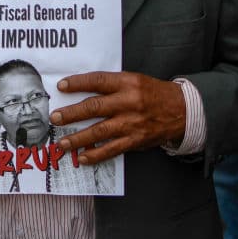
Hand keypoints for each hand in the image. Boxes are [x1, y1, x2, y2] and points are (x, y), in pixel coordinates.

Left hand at [49, 72, 185, 164]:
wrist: (182, 110)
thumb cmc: (152, 93)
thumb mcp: (133, 80)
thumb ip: (110, 85)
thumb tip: (80, 91)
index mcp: (127, 83)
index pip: (98, 81)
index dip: (78, 83)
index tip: (61, 86)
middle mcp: (128, 102)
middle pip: (95, 107)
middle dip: (72, 114)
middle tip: (55, 118)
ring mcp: (132, 123)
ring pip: (100, 131)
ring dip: (78, 138)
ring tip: (62, 143)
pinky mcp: (135, 140)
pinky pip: (112, 149)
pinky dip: (96, 155)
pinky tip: (82, 158)